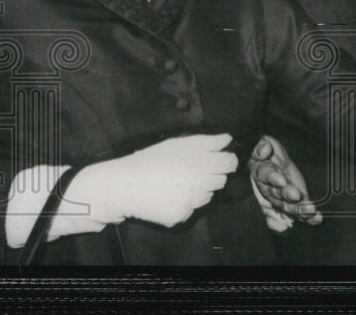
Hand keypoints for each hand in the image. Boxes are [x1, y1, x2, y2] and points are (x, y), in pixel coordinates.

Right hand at [67, 133, 237, 227]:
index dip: (226, 161)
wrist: (125, 184)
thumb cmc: (152, 160)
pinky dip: (182, 205)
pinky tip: (166, 197)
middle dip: (209, 176)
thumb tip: (228, 139)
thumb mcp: (179, 143)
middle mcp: (202, 181)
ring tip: (174, 183)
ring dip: (197, 191)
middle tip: (188, 172)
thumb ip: (208, 141)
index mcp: (203, 160)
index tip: (217, 161)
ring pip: (206, 196)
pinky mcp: (182, 216)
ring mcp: (193, 200)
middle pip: (220, 180)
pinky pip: (190, 211)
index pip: (231, 163)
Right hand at [249, 135, 321, 230]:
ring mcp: (280, 198)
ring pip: (287, 205)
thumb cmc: (270, 153)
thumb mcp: (265, 145)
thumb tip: (264, 149)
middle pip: (277, 193)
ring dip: (298, 209)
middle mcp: (269, 188)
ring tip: (309, 210)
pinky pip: (297, 213)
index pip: (265, 175)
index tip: (282, 181)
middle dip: (287, 195)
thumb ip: (263, 147)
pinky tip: (316, 219)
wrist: (275, 162)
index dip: (273, 178)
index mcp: (261, 172)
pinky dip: (307, 218)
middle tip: (296, 195)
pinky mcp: (291, 204)